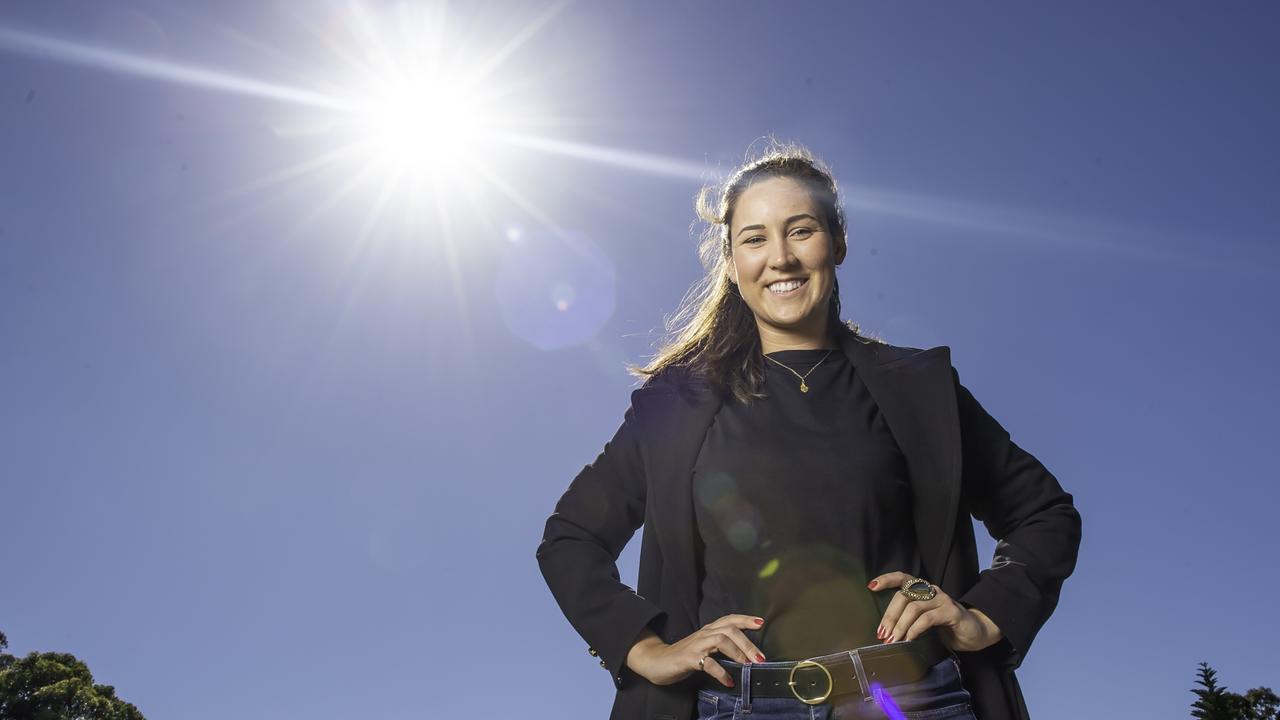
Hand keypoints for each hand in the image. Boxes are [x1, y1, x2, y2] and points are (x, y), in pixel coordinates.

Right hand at [625, 614, 765, 687]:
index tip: (761, 623)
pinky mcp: (689, 659)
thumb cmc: (683, 655)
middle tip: (761, 658)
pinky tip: (729, 681)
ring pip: (721, 640)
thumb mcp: (704, 647)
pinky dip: (721, 673)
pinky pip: (708, 664)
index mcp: (708, 630)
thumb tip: (746, 653)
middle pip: (730, 630)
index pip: (729, 619)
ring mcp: (696, 645)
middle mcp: (704, 634)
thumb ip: (720, 646)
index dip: (745, 619)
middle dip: (748, 643)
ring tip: (748, 665)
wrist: (657, 661)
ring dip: (738, 653)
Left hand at [869, 571, 1002, 652]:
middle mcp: (931, 590)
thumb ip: (909, 618)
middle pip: (904, 596)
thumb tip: (886, 631)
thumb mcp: (924, 620)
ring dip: (900, 625)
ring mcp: (942, 599)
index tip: (871, 586)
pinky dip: (915, 629)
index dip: (886, 579)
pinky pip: (928, 618)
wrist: (975, 633)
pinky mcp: (951, 612)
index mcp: (923, 590)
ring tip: (893, 640)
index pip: (902, 578)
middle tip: (882, 634)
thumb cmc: (946, 627)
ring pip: (914, 607)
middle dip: (890, 616)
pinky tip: (910, 639)